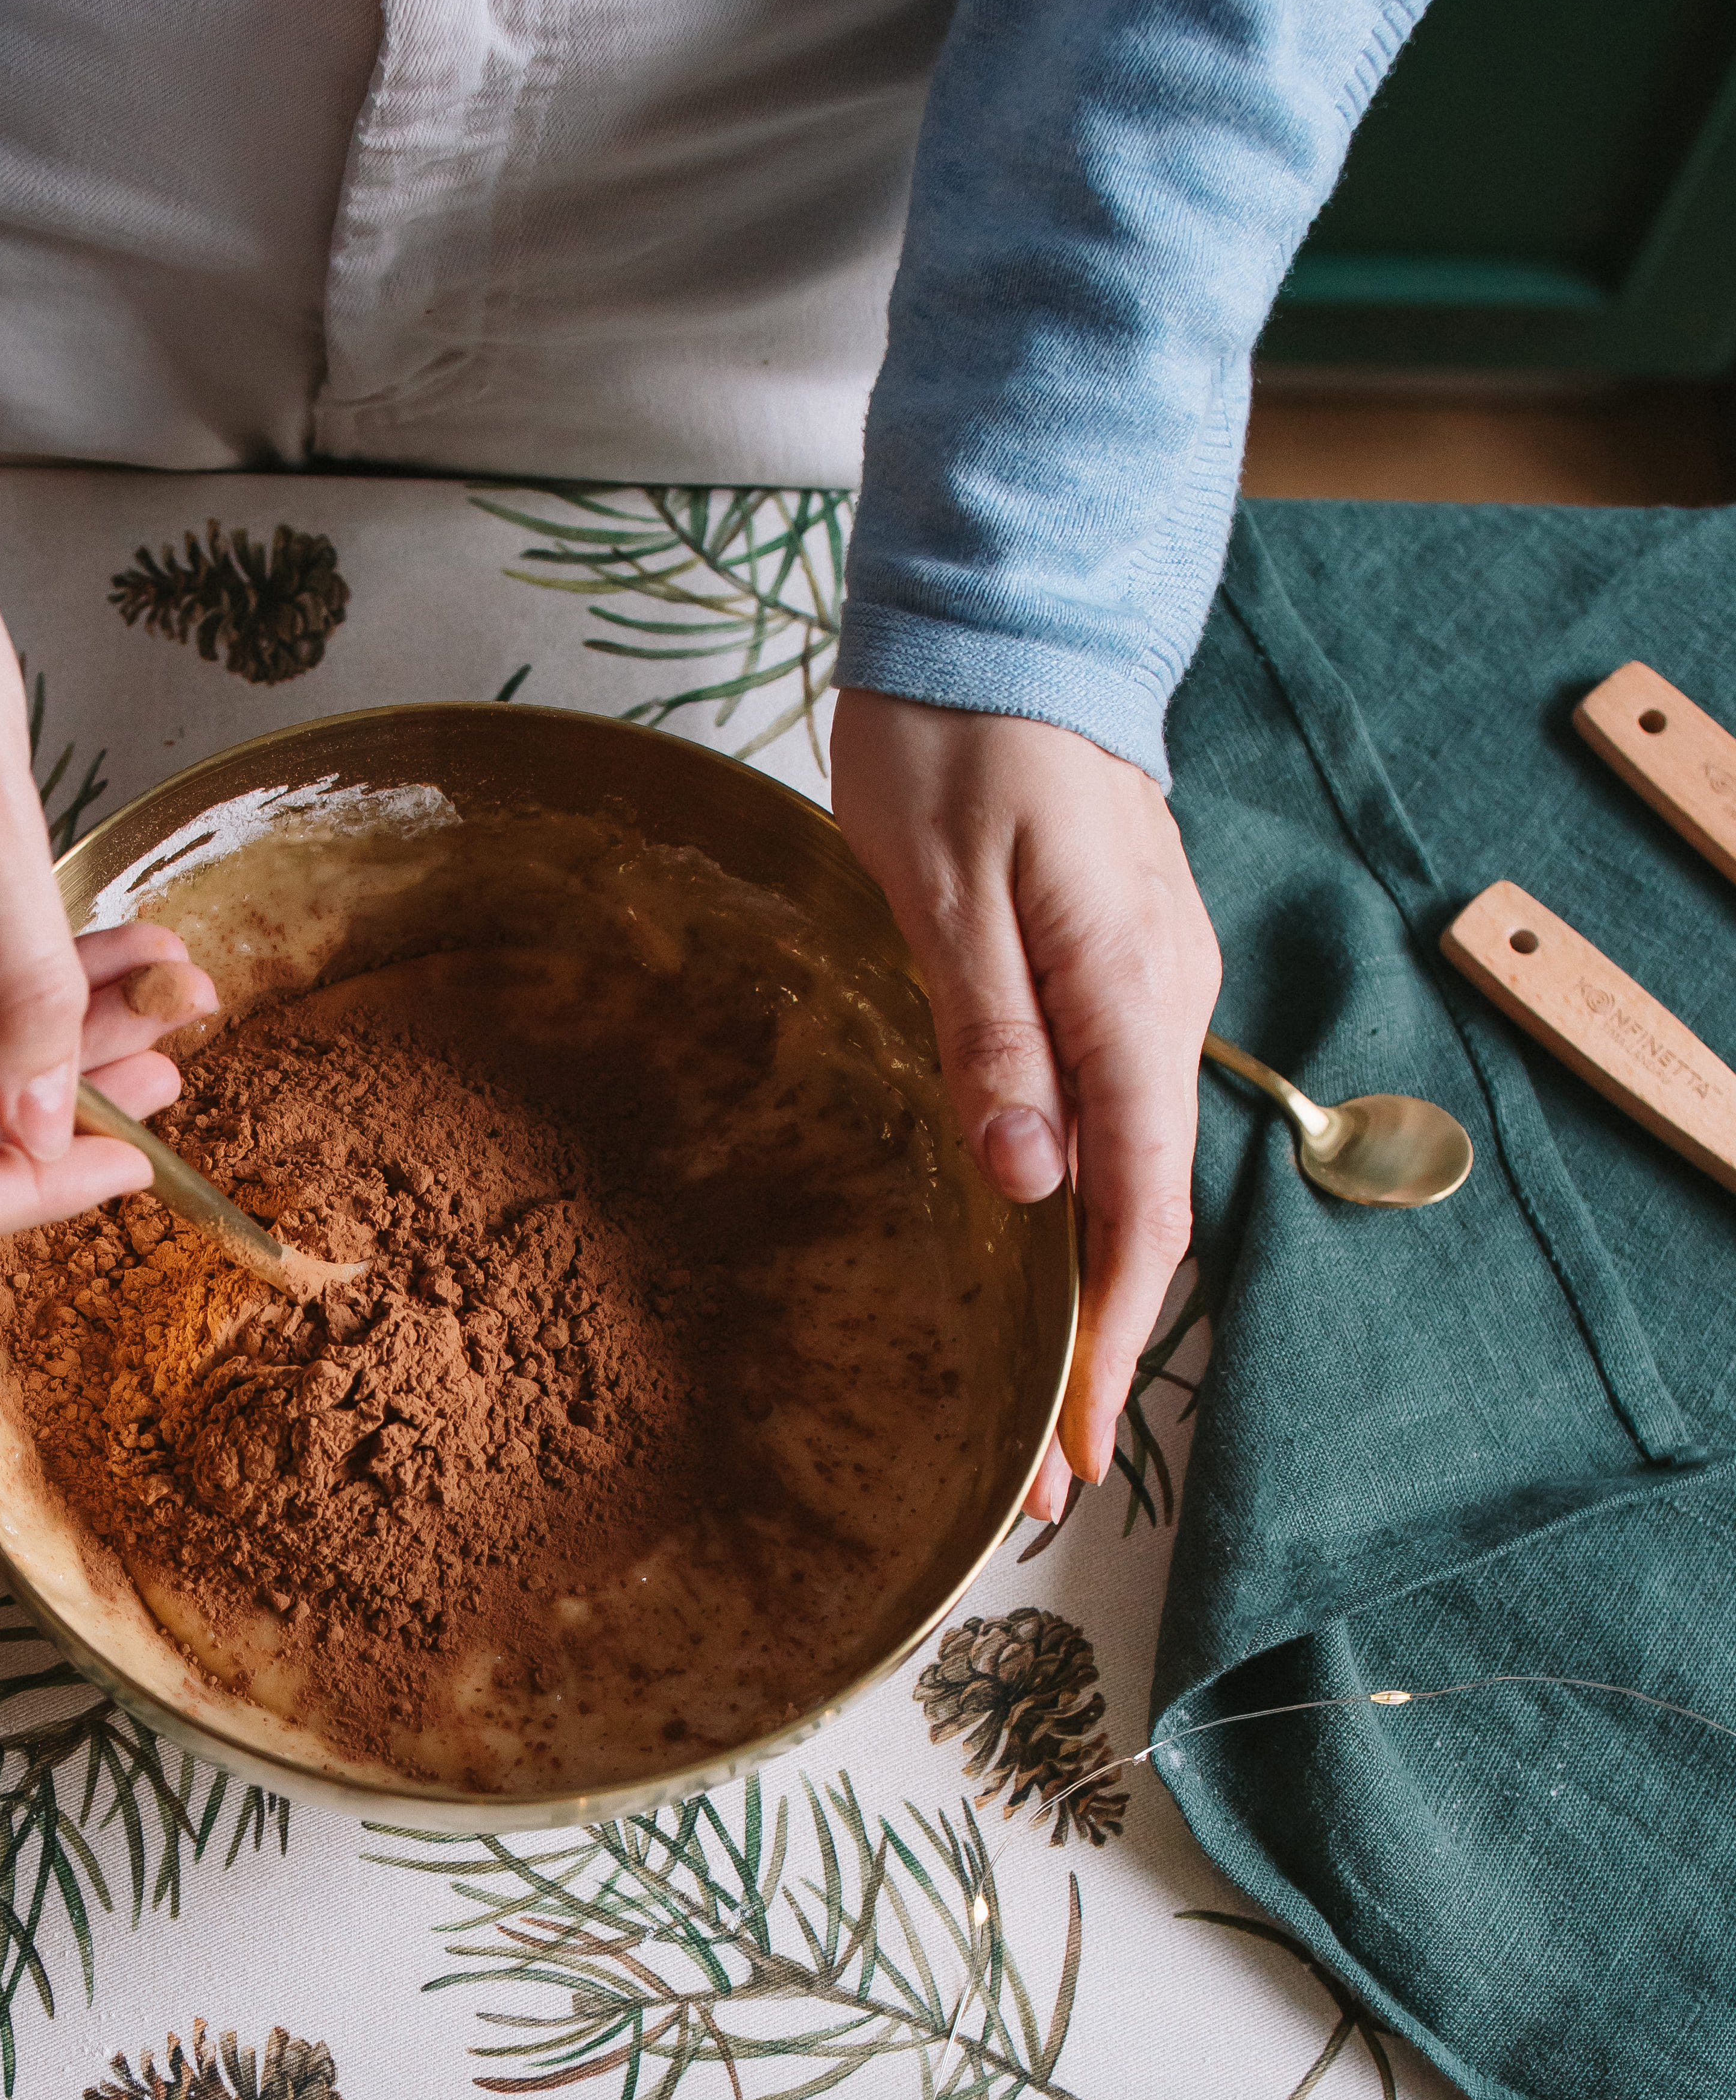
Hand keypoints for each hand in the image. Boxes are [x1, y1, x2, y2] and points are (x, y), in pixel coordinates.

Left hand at [826, 692, 1220, 1523]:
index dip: (1107, 1344)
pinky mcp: (1106, 968)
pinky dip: (1077, 1205)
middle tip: (1035, 1472)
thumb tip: (1027, 1183)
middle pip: (1140, 1213)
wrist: (1001, 627)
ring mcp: (1140, 988)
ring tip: (1030, 1394)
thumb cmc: (956, 744)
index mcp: (1125, 1001)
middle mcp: (1156, 1007)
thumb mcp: (943, 888)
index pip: (1138, 1213)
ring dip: (1082, 1288)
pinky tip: (1030, 1249)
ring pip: (1124, 1169)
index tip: (1069, 1453)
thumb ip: (990, 1036)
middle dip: (1094, 1347)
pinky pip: (1106, 1112)